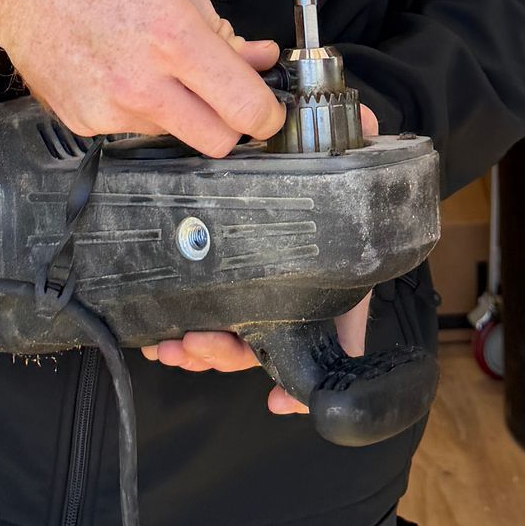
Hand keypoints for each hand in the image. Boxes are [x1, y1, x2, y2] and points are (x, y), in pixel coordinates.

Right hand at [0, 0, 282, 157]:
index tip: (268, 111)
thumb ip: (221, 26)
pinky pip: (132, 127)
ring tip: (152, 62)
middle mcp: (141, 81)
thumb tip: (255, 58)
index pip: (243, 106)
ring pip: (174, 133)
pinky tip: (119, 68)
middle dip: (230, 122)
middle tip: (223, 96)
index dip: (267, 114)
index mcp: (172, 36)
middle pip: (217, 141)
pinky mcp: (83, 122)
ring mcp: (108, 108)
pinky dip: (138, 106)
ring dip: (179, 109)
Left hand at [143, 105, 379, 413]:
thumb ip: (355, 139)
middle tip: (198, 343)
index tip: (277, 401)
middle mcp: (292, 289)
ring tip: (173, 344)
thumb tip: (367, 124)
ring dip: (200, 351)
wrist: (285, 139)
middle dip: (227, 355)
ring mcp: (252, 287)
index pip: (324, 338)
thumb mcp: (337, 144)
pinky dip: (177, 335)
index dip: (302, 379)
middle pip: (264, 345)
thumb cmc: (318, 155)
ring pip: (229, 339)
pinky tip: (158, 339)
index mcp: (326, 276)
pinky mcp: (213, 276)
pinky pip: (199, 318)